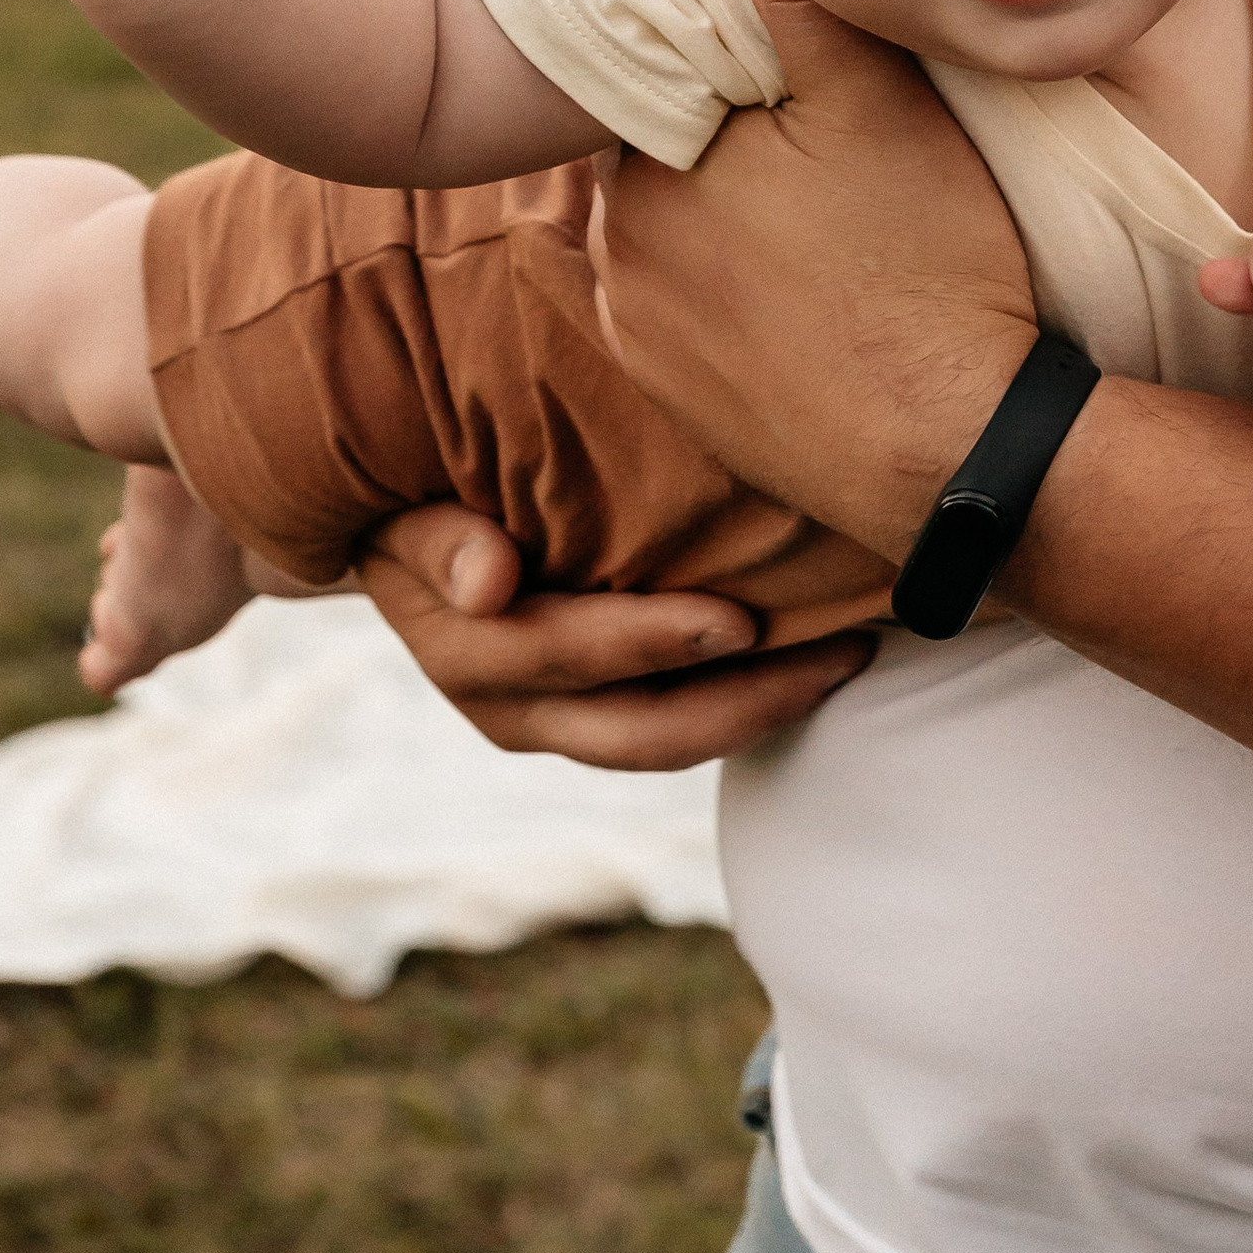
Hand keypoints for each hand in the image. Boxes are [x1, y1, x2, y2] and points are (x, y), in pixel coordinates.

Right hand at [358, 502, 874, 767]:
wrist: (403, 552)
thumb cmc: (415, 509)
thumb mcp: (409, 517)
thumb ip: (444, 544)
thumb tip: (490, 582)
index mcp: (473, 659)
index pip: (572, 655)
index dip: (656, 642)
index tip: (742, 619)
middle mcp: (521, 713)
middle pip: (647, 731)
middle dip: (750, 701)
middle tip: (841, 653)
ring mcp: (565, 728)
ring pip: (674, 744)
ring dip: (764, 710)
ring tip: (849, 657)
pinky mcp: (602, 719)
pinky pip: (682, 726)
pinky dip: (746, 703)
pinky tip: (812, 660)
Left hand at [588, 0, 1036, 560]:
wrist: (957, 455)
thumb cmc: (922, 265)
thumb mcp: (873, 100)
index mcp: (645, 167)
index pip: (666, 65)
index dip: (734, 43)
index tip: (804, 53)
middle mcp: (617, 255)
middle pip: (674, 147)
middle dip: (736, 126)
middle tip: (834, 131)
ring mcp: (644, 338)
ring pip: (686, 228)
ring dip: (740, 209)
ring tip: (838, 214)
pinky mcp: (683, 402)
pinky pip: (699, 310)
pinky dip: (745, 288)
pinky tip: (819, 286)